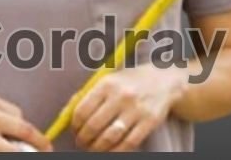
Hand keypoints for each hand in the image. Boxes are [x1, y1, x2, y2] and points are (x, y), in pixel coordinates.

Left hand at [71, 64, 188, 151]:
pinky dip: (116, 151)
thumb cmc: (130, 82)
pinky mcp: (149, 122)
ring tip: (93, 149)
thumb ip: (87, 94)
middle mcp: (121, 96)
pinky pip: (129, 143)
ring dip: (97, 148)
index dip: (75, 126)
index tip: (74, 131)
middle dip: (84, 139)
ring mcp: (136, 110)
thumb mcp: (108, 80)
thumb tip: (66, 114)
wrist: (164, 81)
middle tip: (81, 143)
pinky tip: (110, 151)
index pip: (82, 110)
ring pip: (110, 137)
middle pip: (94, 126)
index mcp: (107, 84)